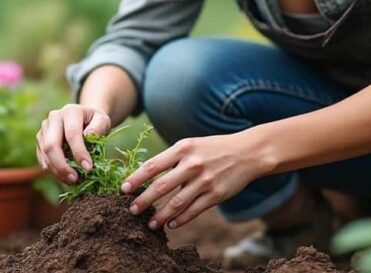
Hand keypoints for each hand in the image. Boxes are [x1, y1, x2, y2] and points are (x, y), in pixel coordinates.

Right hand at [36, 103, 111, 184]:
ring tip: (72, 180)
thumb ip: (99, 126)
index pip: (72, 134)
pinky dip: (53, 171)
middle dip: (62, 166)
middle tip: (75, 179)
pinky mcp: (40, 141)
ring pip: (45, 155)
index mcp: (70, 111)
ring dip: (57, 171)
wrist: (83, 118)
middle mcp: (53, 118)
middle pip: (51, 145)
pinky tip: (65, 177)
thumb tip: (88, 136)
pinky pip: (42, 160)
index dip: (79, 152)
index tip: (88, 168)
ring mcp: (44, 129)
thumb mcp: (103, 120)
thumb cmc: (94, 121)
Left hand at [119, 133, 268, 229]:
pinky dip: (180, 219)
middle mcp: (192, 164)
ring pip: (177, 203)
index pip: (153, 166)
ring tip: (150, 224)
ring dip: (161, 216)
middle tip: (131, 210)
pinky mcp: (216, 195)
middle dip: (144, 200)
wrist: (247, 152)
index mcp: (182, 149)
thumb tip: (144, 174)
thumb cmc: (212, 149)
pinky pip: (193, 211)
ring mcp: (204, 181)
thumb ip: (170, 159)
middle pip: (161, 186)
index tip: (123, 190)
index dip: (136, 179)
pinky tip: (171, 225)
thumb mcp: (190, 145)